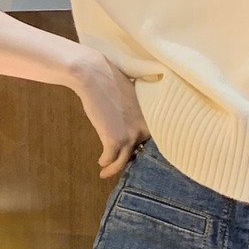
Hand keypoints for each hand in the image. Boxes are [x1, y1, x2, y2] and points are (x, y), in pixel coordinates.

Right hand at [72, 51, 151, 179]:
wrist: (94, 76)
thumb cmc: (111, 82)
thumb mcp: (134, 97)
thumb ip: (140, 112)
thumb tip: (136, 122)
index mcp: (153, 117)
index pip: (154, 141)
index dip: (144, 150)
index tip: (137, 156)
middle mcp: (145, 129)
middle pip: (140, 153)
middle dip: (129, 159)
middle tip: (120, 165)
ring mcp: (131, 136)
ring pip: (124, 161)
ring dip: (114, 168)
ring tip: (106, 172)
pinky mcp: (114, 141)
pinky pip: (110, 159)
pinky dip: (105, 162)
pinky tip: (101, 162)